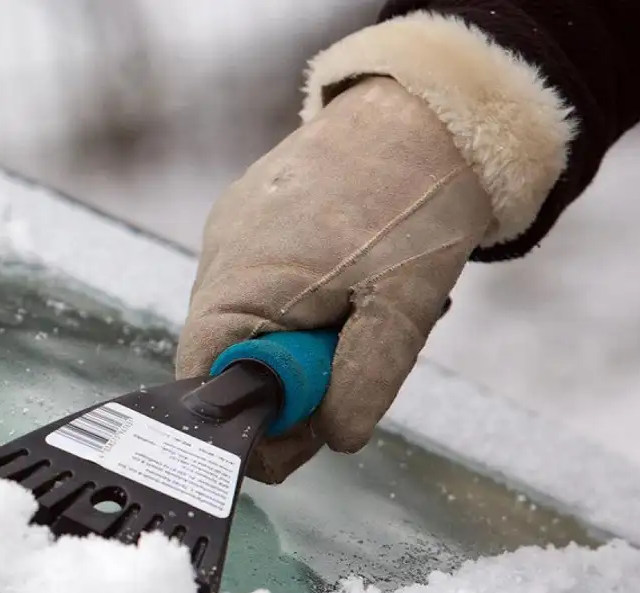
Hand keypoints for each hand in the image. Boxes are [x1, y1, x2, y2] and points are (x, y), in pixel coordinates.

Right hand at [175, 77, 494, 483]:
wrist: (433, 105)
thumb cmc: (416, 198)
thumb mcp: (402, 307)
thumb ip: (363, 381)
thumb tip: (337, 439)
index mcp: (238, 284)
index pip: (206, 386)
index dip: (256, 428)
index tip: (316, 435)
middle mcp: (219, 259)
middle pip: (234, 362)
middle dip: (296, 383)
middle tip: (359, 374)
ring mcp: (233, 236)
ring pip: (257, 326)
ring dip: (308, 341)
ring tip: (368, 312)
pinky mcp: (254, 220)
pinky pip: (267, 287)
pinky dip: (308, 304)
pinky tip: (355, 282)